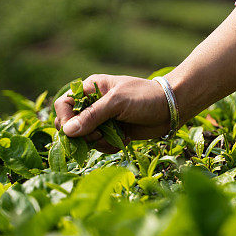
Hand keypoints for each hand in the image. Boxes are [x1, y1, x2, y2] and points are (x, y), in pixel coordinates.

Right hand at [54, 74, 169, 153]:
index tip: (75, 130)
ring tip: (117, 137)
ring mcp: (103, 120)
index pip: (64, 105)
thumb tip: (67, 131)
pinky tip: (125, 140)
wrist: (171, 109)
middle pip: (71, 125)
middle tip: (99, 135)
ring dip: (99, 142)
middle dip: (84, 134)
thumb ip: (93, 116)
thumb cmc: (145, 98)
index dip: (65, 119)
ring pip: (85, 138)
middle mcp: (94, 104)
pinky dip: (110, 146)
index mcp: (91, 89)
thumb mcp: (117, 102)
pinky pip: (99, 145)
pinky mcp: (112, 133)